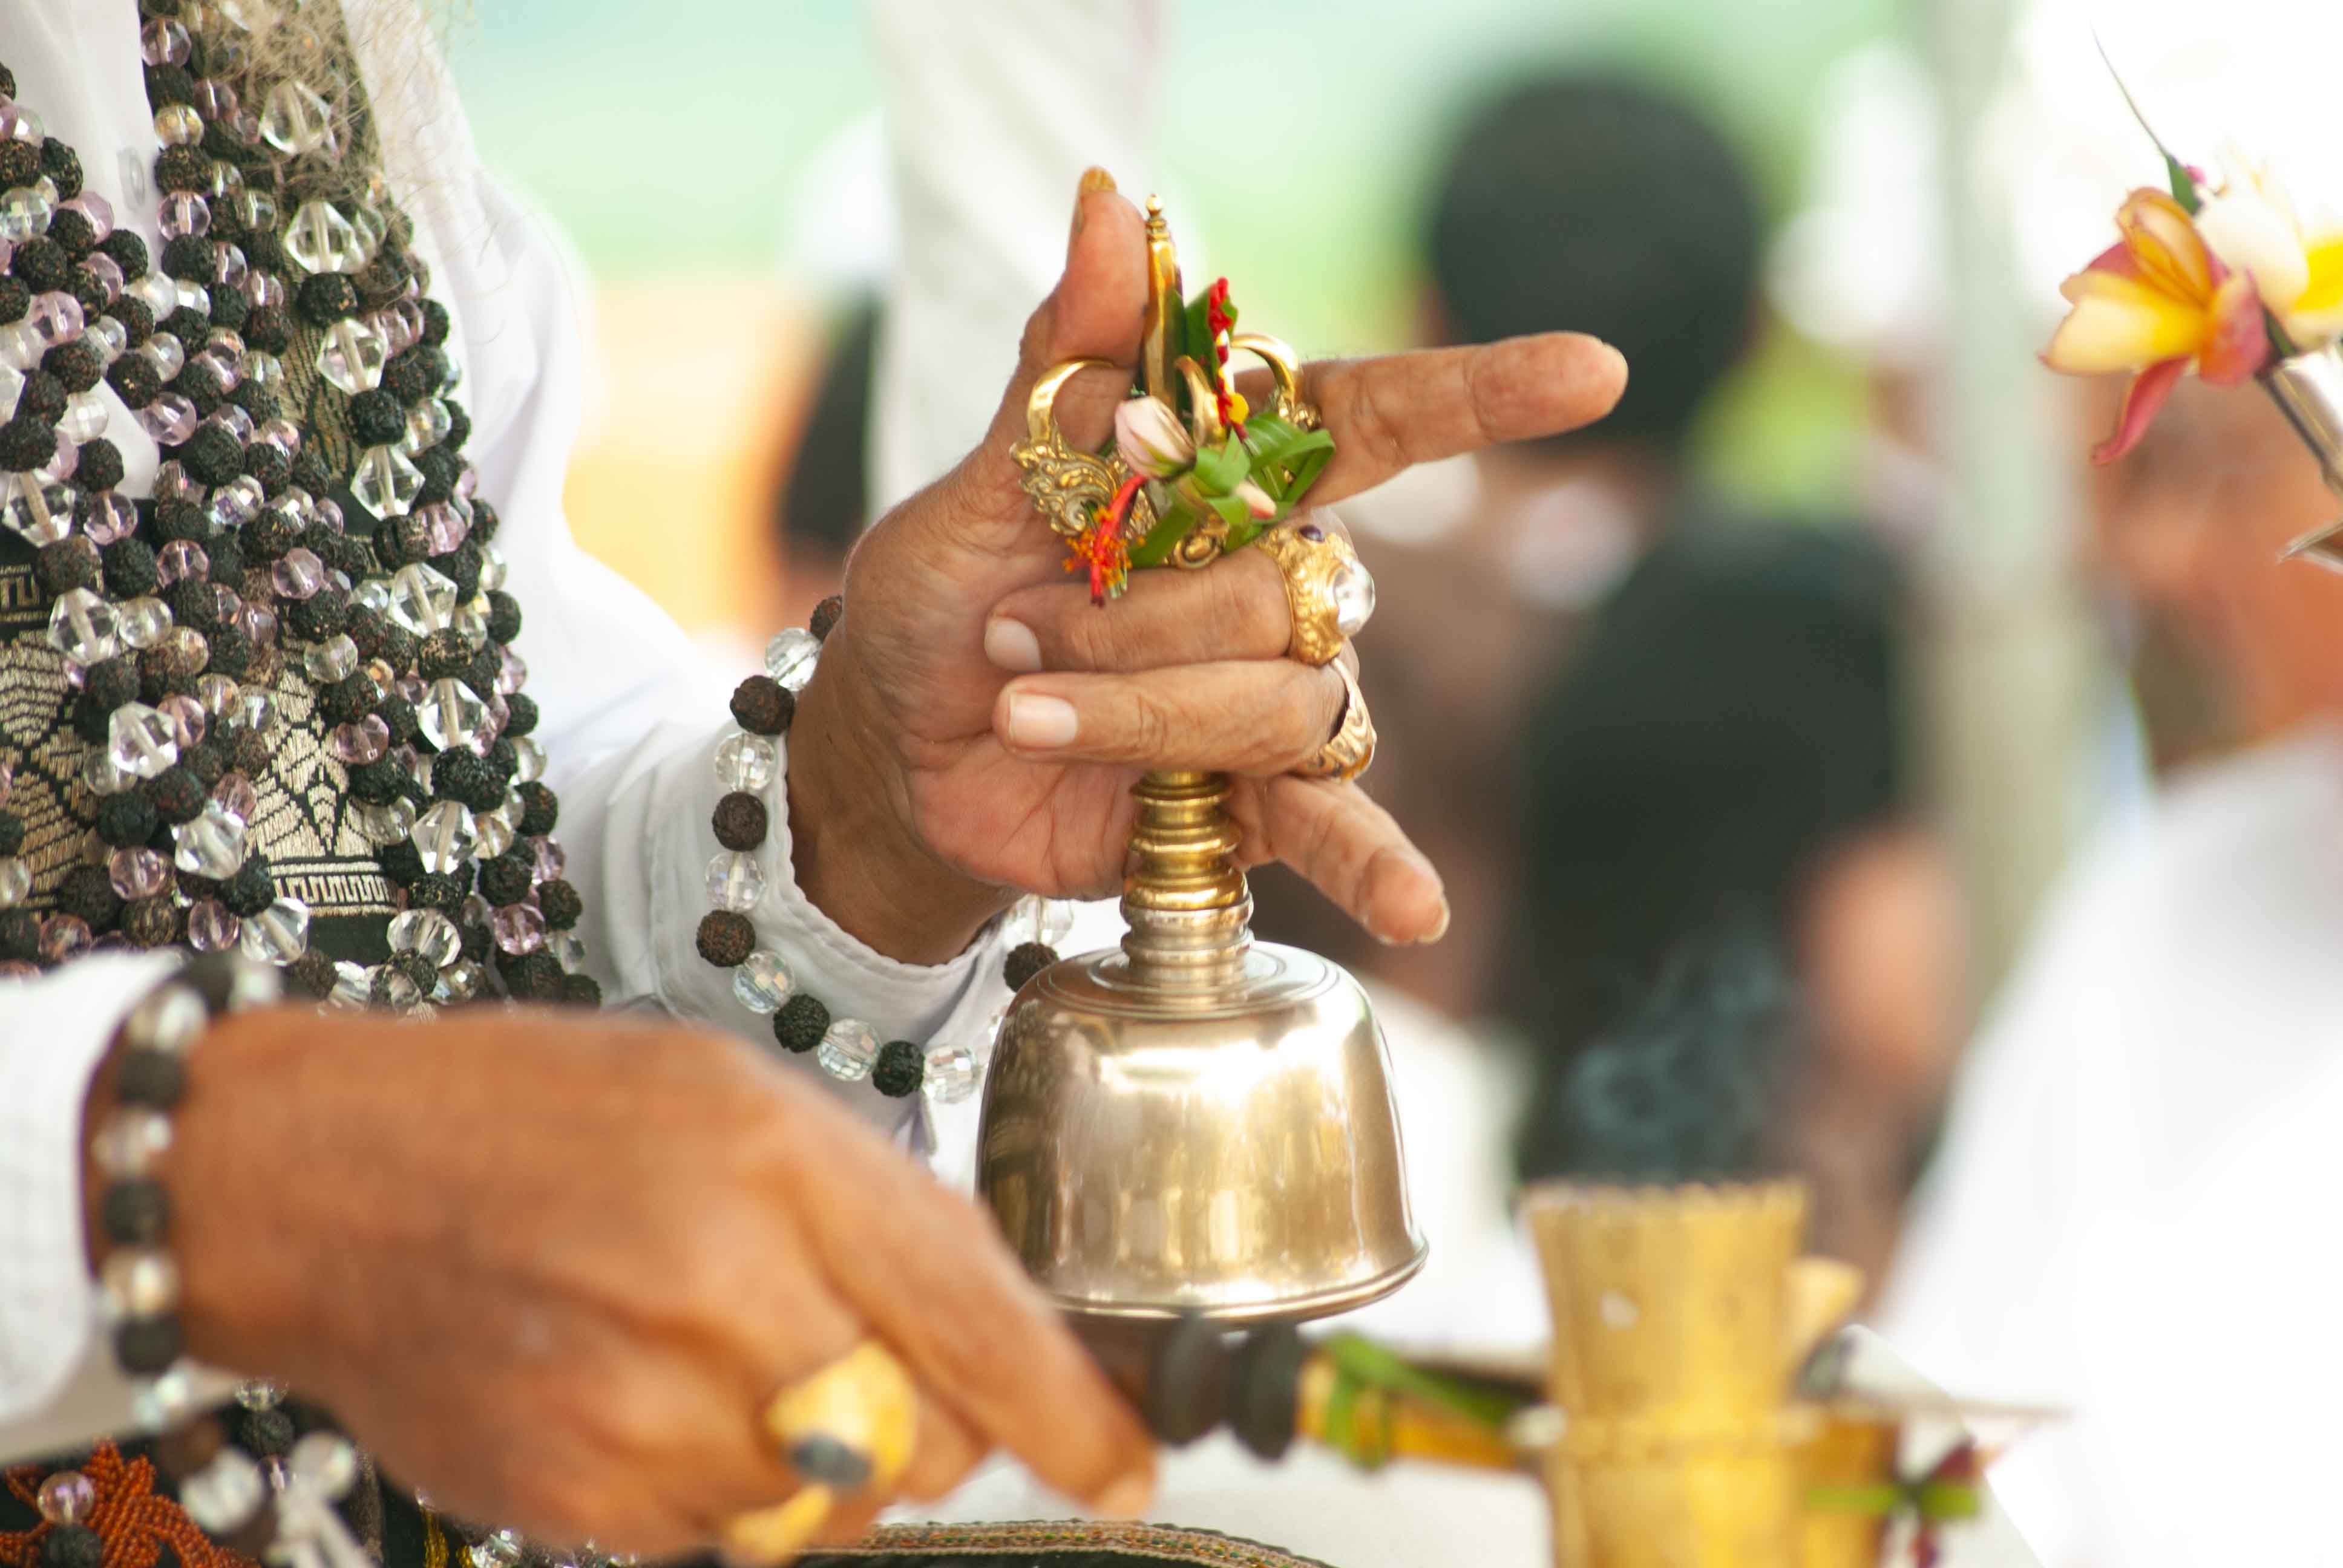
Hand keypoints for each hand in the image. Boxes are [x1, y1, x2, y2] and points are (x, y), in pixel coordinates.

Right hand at [143, 1006, 1153, 1553]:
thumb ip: (872, 1218)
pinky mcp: (580, 1497)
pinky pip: (725, 1534)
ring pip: (830, 1504)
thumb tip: (987, 1346)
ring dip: (812, 1455)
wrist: (317, 1182)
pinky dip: (716, 1482)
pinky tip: (641, 1391)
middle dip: (927, 1422)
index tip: (1128, 1463)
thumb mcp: (734, 1099)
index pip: (976, 1321)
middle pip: (927, 1444)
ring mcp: (643, 1409)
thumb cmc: (531, 1118)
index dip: (1074, 1414)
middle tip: (840, 1352)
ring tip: (708, 1354)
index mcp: (775, 1160)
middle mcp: (721, 1289)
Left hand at [791, 176, 1627, 963]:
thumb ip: (1065, 371)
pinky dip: (1376, 866)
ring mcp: (1275, 694)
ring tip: (1027, 710)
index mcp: (1230, 480)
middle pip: (1288, 586)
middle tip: (1018, 631)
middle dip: (1136, 619)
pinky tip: (1418, 910)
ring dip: (1138, 710)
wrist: (899, 752)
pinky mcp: (1259, 800)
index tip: (1592, 372)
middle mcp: (1278, 580)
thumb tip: (1113, 206)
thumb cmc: (941, 600)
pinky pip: (1341, 824)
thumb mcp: (978, 486)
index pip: (1373, 419)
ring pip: (1282, 699)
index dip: (1480, 392)